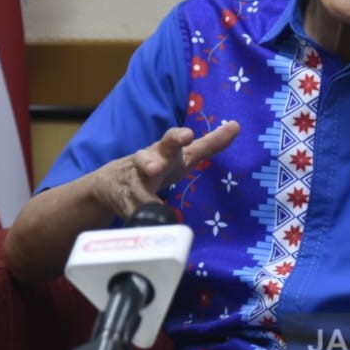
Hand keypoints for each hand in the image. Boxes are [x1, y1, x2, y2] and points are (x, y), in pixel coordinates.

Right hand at [91, 122, 240, 218]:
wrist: (112, 182)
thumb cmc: (159, 164)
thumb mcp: (183, 155)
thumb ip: (209, 144)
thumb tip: (236, 126)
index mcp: (163, 150)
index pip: (170, 139)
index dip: (178, 137)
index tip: (188, 135)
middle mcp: (145, 164)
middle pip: (145, 160)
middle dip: (149, 163)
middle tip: (156, 168)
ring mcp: (132, 183)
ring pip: (136, 190)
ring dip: (143, 196)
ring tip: (151, 203)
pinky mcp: (123, 203)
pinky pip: (132, 212)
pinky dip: (140, 218)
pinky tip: (146, 222)